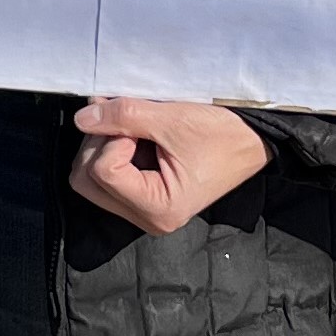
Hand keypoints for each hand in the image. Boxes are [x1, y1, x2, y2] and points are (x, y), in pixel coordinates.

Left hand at [67, 98, 268, 235]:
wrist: (253, 141)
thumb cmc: (222, 134)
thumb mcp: (172, 118)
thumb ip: (123, 116)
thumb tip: (83, 116)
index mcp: (159, 209)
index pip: (103, 171)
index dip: (113, 139)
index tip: (142, 127)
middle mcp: (148, 219)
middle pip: (85, 180)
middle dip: (99, 144)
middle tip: (128, 123)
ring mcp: (144, 212)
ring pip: (90, 180)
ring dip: (102, 147)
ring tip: (133, 129)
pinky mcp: (144, 201)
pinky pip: (106, 179)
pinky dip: (110, 153)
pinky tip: (133, 137)